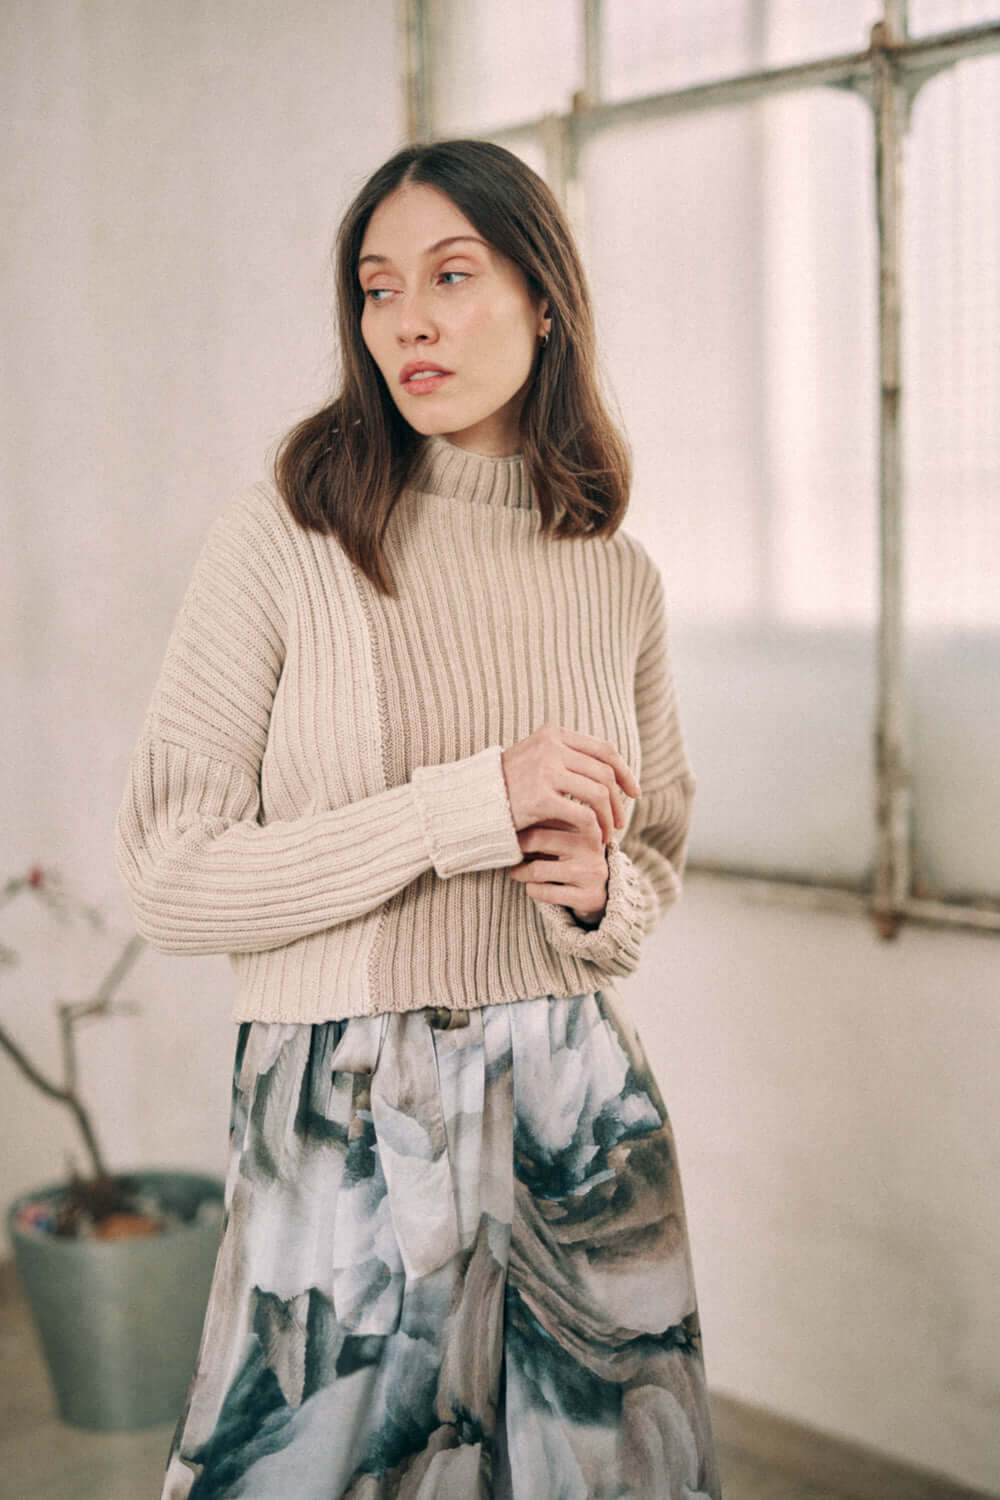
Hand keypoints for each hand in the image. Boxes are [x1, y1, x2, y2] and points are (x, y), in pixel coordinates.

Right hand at [500, 724, 639, 846]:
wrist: (471, 800)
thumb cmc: (507, 785)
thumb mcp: (537, 758)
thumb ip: (566, 757)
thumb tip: (608, 770)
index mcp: (554, 734)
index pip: (604, 750)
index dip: (625, 772)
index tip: (634, 792)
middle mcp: (551, 747)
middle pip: (604, 773)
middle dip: (619, 801)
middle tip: (621, 821)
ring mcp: (545, 771)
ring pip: (598, 793)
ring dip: (609, 817)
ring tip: (609, 833)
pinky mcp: (540, 798)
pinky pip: (583, 814)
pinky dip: (594, 829)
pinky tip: (594, 839)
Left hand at [507, 818, 608, 924]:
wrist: (602, 892)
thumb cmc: (573, 858)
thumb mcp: (565, 835)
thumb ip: (545, 822)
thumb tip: (507, 817)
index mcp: (585, 823)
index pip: (543, 815)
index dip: (520, 824)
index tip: (509, 831)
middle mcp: (590, 845)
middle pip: (536, 839)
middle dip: (515, 848)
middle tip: (509, 853)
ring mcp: (590, 871)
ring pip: (537, 869)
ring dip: (519, 872)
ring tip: (516, 872)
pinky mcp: (587, 896)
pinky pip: (545, 892)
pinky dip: (531, 890)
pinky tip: (532, 887)